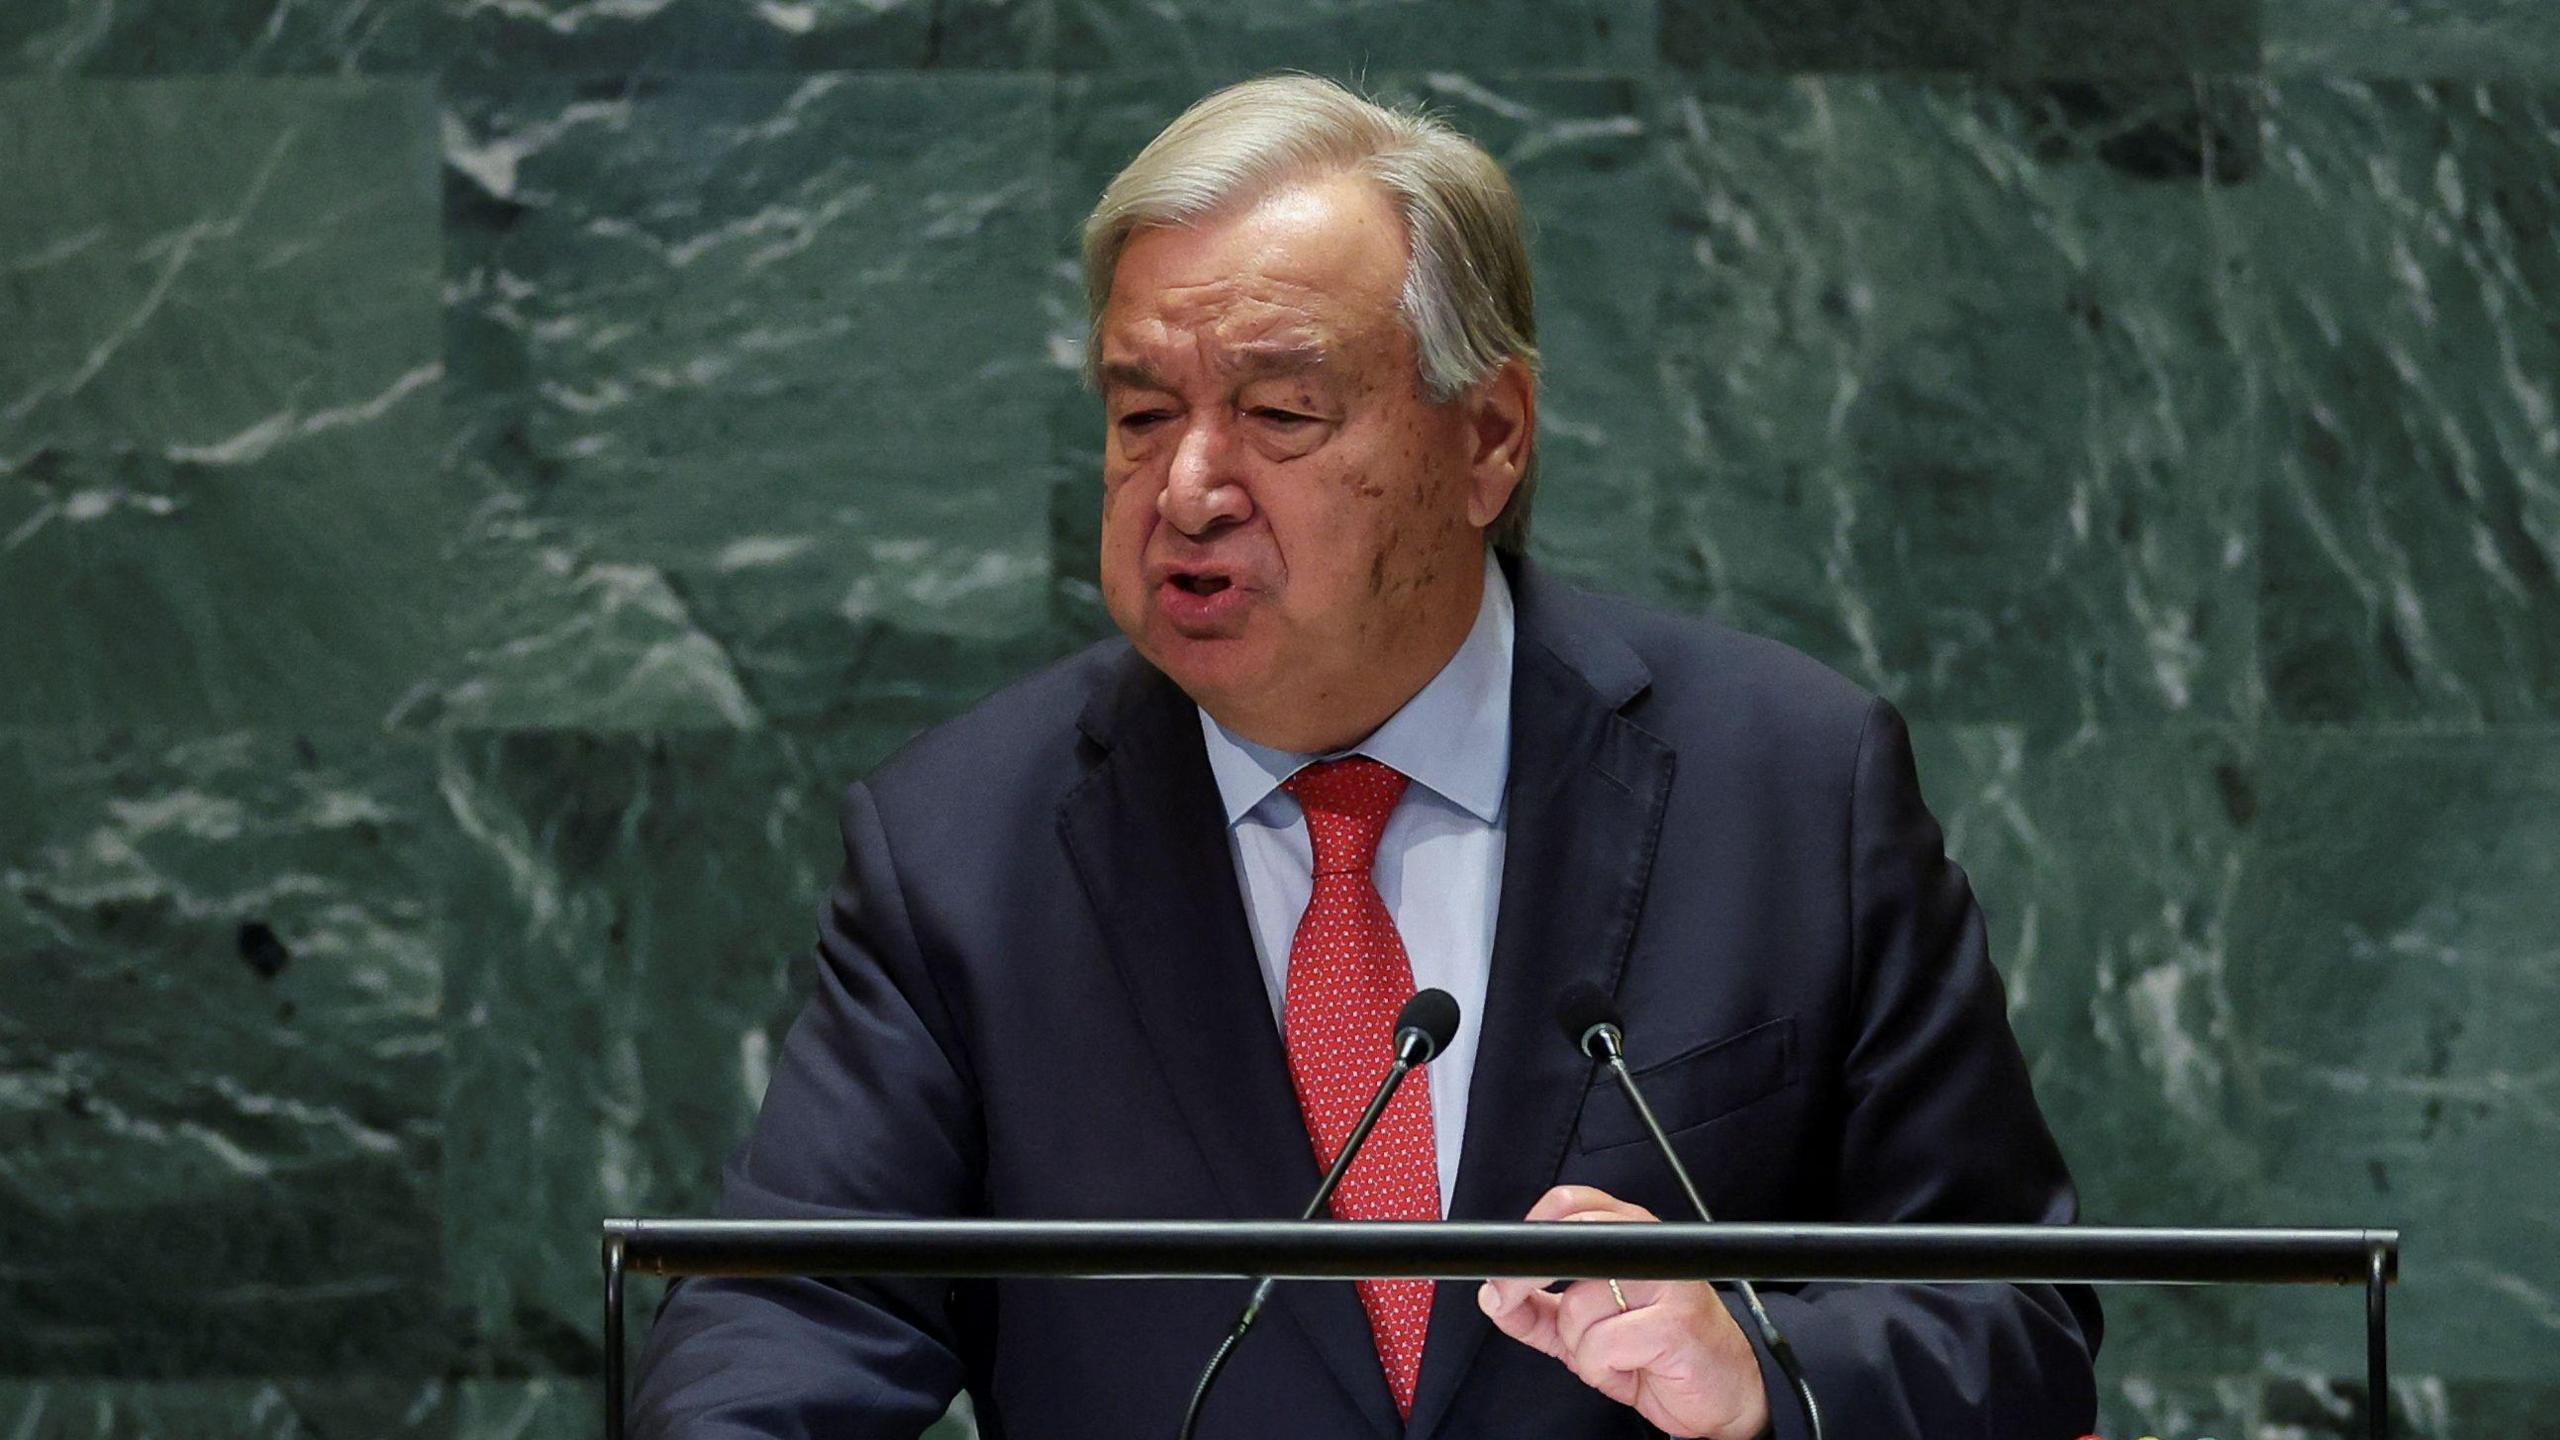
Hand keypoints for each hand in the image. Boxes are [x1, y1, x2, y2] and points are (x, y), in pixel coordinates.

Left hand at [1477, 1185, 1770, 1438]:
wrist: (1721, 1393)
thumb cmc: (1658, 1352)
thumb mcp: (1585, 1331)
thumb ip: (1540, 1312)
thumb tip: (1494, 1296)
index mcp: (1628, 1235)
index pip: (1571, 1203)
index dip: (1530, 1229)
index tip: (1503, 1269)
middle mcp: (1649, 1247)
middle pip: (1568, 1242)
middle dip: (1525, 1282)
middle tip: (1518, 1307)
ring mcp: (1667, 1281)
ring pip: (1578, 1305)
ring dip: (1581, 1346)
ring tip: (1614, 1353)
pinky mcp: (1676, 1321)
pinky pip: (1601, 1345)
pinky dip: (1601, 1368)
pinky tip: (1630, 1368)